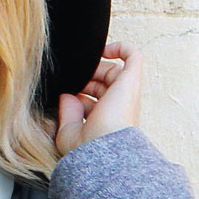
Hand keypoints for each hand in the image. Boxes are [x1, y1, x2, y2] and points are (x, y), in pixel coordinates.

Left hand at [55, 41, 142, 155]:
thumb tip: (67, 96)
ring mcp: (125, 94)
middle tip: (70, 82)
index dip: (78, 93)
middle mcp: (118, 107)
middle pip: (102, 83)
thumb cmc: (86, 148)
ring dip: (95, 67)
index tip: (65, 96)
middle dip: (84, 79)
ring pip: (113, 70)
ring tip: (80, 71)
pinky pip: (133, 57)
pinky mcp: (130, 82)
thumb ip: (67, 112)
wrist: (102, 150)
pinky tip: (104, 50)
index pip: (93, 99)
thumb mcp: (68, 132)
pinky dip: (120, 48)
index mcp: (105, 120)